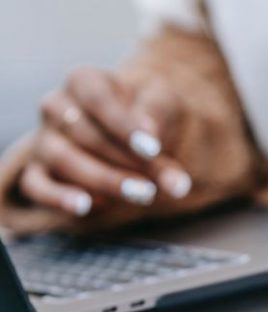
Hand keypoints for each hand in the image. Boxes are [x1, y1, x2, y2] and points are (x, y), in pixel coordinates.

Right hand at [19, 66, 191, 216]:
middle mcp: (56, 106)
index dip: (124, 125)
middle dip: (125, 161)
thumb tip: (152, 140)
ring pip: (62, 159)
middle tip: (157, 183)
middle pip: (84, 134)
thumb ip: (159, 118)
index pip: (99, 99)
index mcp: (85, 81)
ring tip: (143, 194)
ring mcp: (43, 139)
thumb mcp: (163, 104)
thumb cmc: (149, 112)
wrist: (137, 136)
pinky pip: (36, 186)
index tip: (153, 149)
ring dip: (104, 180)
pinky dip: (58, 198)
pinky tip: (85, 207)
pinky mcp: (37, 172)